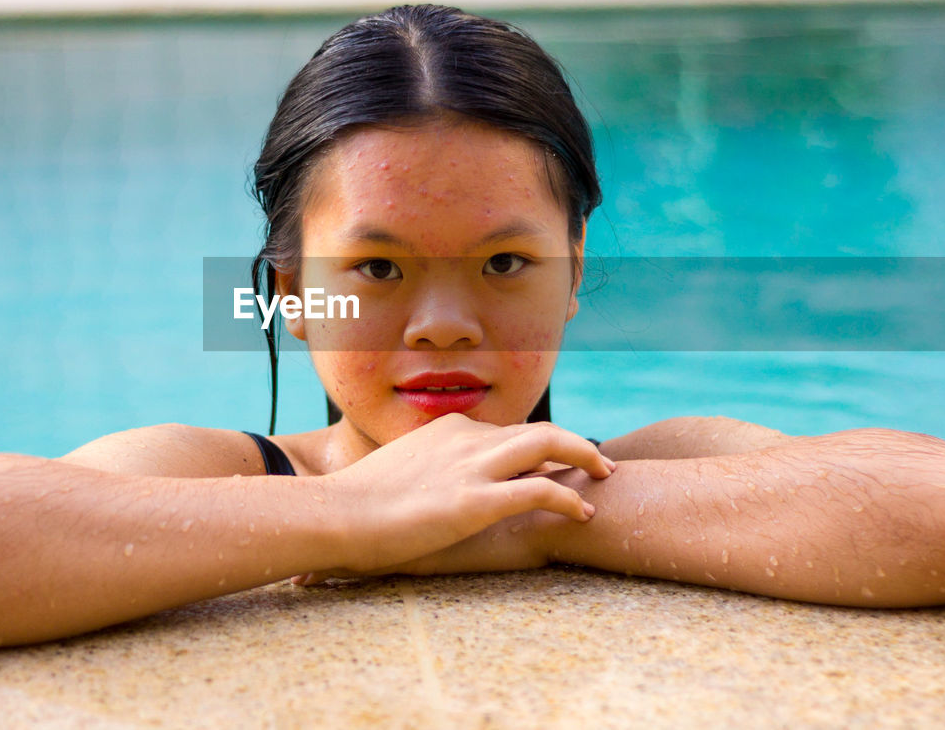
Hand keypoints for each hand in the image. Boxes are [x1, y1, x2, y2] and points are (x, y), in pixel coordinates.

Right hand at [318, 413, 612, 573]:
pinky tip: (583, 512)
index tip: (554, 460)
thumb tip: (425, 487)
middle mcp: (466, 439)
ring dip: (584, 456)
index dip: (536, 445)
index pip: (505, 431)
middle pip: (536, 429)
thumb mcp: (396, 474)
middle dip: (574, 442)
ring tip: (605, 476)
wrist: (339, 515)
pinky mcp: (477, 500)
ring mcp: (473, 467)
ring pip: (547, 443)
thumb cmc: (357, 504)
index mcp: (447, 431)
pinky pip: (539, 489)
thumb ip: (423, 472)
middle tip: (599, 461)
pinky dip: (568, 497)